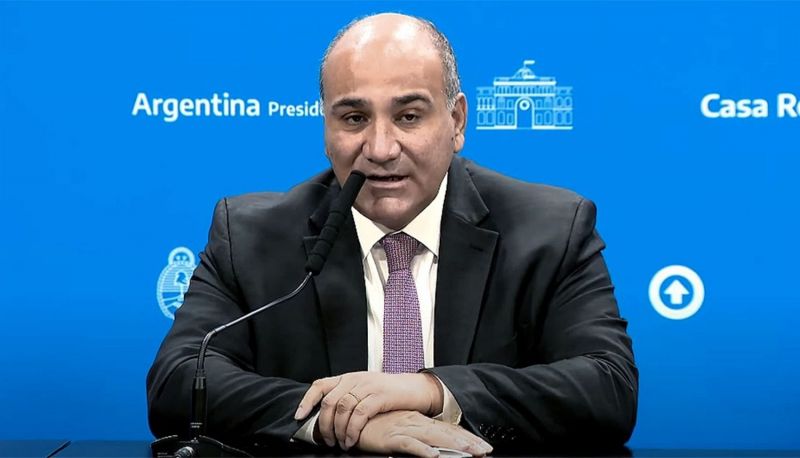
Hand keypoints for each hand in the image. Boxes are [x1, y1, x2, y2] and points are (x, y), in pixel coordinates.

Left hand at [294, 371, 442, 448]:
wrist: (415, 388)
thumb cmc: (390, 393)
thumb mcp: (365, 390)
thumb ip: (348, 397)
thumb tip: (330, 417)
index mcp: (348, 377)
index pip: (320, 385)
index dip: (307, 401)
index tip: (299, 416)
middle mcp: (355, 379)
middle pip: (329, 401)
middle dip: (325, 424)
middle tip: (327, 440)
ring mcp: (367, 386)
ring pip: (342, 409)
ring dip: (338, 430)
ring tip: (341, 443)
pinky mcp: (379, 396)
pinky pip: (359, 414)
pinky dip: (353, 430)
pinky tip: (353, 440)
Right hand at [356, 410, 491, 457]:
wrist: (351, 418)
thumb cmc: (374, 426)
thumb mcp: (400, 429)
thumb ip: (417, 436)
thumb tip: (433, 446)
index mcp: (419, 421)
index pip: (448, 429)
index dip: (466, 437)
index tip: (482, 445)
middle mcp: (415, 422)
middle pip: (446, 433)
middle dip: (467, 442)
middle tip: (485, 450)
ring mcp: (404, 428)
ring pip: (434, 437)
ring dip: (453, 445)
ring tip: (470, 453)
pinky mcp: (391, 436)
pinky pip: (410, 444)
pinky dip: (423, 450)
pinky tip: (434, 455)